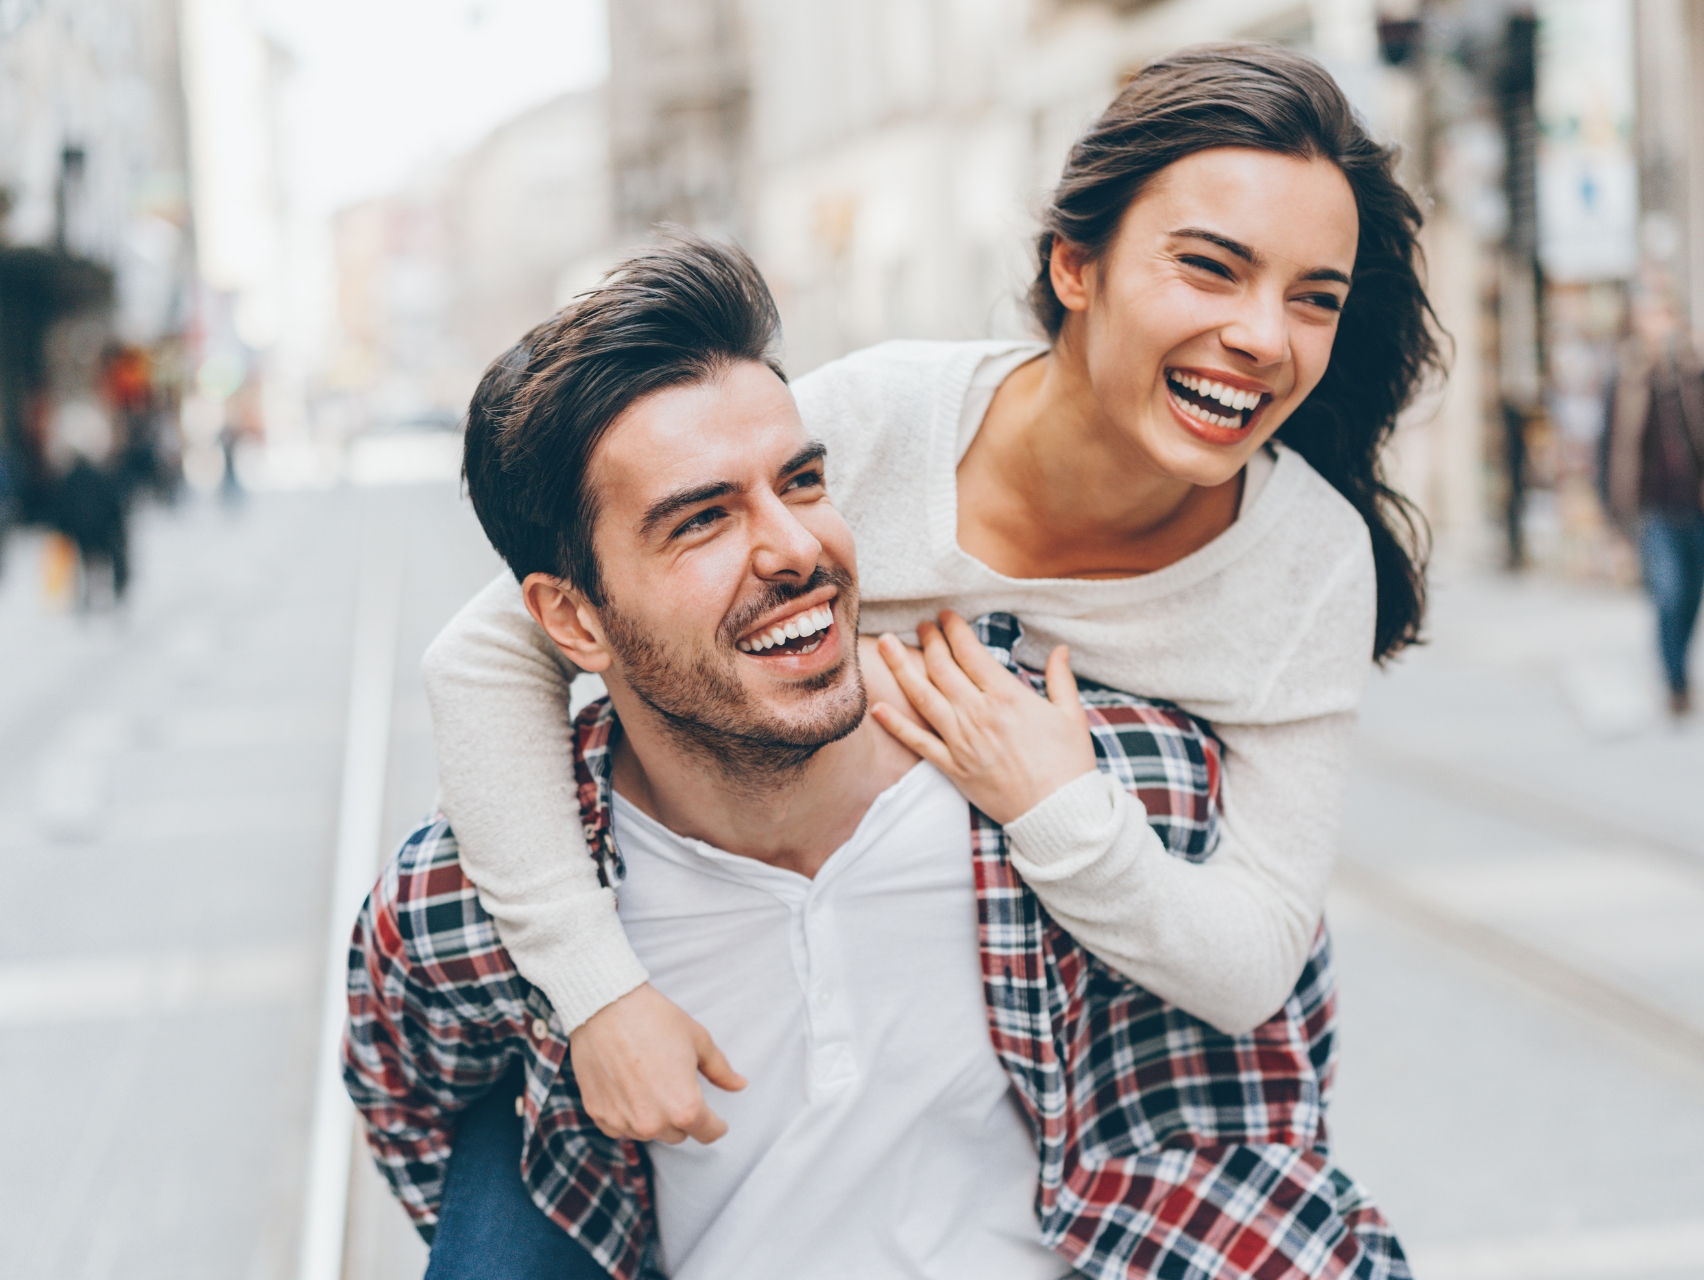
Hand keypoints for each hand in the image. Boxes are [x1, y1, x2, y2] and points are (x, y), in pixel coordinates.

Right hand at [568, 984, 745, 1144]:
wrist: (604, 1006)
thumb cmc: (654, 1019)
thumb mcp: (698, 1041)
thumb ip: (721, 1071)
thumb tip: (740, 1085)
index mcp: (685, 1108)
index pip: (709, 1134)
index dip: (716, 1125)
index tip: (716, 1120)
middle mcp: (653, 1123)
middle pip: (678, 1134)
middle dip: (682, 1116)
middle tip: (675, 1084)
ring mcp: (623, 1122)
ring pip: (649, 1132)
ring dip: (653, 1116)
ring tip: (648, 1079)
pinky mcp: (598, 1115)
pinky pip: (620, 1126)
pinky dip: (626, 1113)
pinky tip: (626, 1085)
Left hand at [868, 611, 1096, 824]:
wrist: (1058, 814)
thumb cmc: (1069, 764)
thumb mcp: (1072, 715)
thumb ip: (1061, 678)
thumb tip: (1060, 649)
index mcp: (1006, 696)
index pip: (970, 652)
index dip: (954, 629)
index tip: (946, 616)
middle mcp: (977, 713)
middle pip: (942, 668)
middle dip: (929, 641)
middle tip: (922, 625)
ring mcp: (961, 741)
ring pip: (923, 697)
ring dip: (901, 667)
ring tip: (884, 644)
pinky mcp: (953, 767)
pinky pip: (918, 743)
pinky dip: (897, 725)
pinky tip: (878, 708)